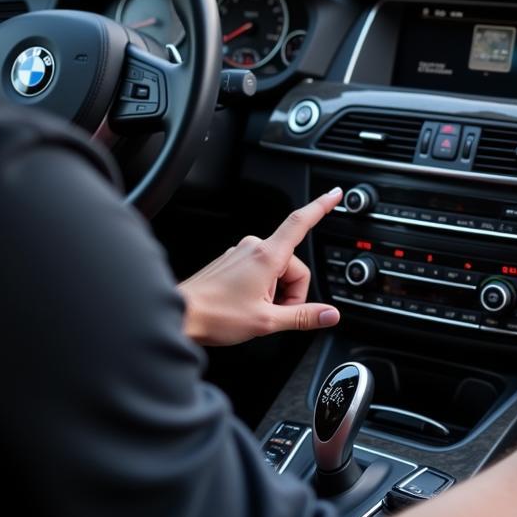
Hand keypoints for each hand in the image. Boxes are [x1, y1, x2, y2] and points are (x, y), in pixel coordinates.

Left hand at [180, 188, 343, 346]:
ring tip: (257, 312)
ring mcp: (242, 253)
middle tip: (274, 315)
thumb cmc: (216, 315)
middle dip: (292, 293)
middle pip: (293, 265)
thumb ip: (302, 317)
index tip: (334, 194)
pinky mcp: (233, 262)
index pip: (300, 222)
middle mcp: (254, 248)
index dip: (321, 207)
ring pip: (277, 270)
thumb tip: (330, 314)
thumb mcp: (266, 321)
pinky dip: (263, 290)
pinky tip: (248, 305)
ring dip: (276, 293)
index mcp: (266, 256)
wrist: (182, 316)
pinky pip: (261, 272)